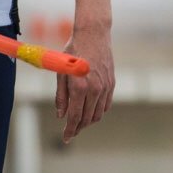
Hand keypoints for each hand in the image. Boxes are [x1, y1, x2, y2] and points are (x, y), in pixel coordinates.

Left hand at [56, 24, 113, 142]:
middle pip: (87, 119)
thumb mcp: (61, 72)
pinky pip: (106, 105)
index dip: (70, 130)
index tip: (66, 138)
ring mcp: (105, 87)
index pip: (75, 117)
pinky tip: (90, 111)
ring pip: (98, 114)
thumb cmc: (73, 50)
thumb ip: (61, 96)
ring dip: (88, 121)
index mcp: (79, 87)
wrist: (93, 34)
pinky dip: (98, 112)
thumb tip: (61, 115)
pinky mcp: (111, 83)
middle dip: (78, 128)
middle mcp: (94, 90)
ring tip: (79, 122)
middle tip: (71, 132)